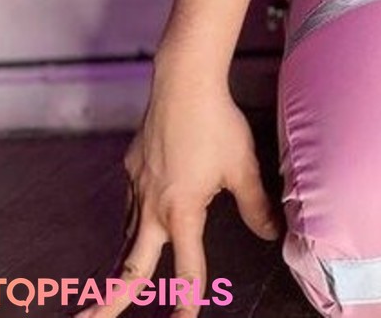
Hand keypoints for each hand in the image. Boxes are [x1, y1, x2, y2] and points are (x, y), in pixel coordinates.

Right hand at [75, 77, 281, 317]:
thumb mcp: (243, 167)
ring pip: (127, 237)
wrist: (183, 83)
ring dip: (122, 263)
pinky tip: (140, 221)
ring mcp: (136, 187)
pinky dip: (132, 223)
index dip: (189, 299)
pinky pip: (129, 205)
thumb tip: (272, 232)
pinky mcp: (130, 168)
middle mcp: (152, 207)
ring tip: (115, 288)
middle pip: (129, 267)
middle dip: (108, 303)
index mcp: (182, 211)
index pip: (188, 268)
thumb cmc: (217, 123)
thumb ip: (256, 205)